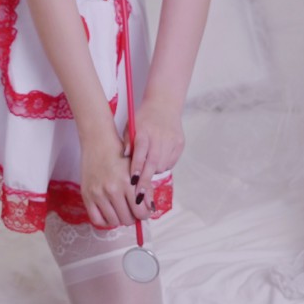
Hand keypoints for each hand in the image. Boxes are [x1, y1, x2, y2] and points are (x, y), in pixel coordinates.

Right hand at [80, 129, 142, 228]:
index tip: (143, 212)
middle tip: (132, 211)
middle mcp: (112, 190)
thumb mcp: (136, 169)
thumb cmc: (120, 154)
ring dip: (120, 219)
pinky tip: (109, 213)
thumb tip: (150, 209)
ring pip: (113, 221)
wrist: (98, 142)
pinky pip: (97, 219)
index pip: (140, 212)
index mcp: (128, 183)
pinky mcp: (87, 195)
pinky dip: (105, 221)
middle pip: (127, 219)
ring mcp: (98, 193)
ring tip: (121, 211)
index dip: (144, 215)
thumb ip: (145, 188)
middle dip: (133, 217)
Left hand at [124, 97, 183, 216]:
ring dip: (153, 172)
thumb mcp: (131, 126)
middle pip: (153, 164)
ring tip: (147, 167)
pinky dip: (162, 165)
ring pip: (162, 165)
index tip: (133, 183)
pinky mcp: (180, 144)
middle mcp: (160, 136)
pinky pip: (170, 162)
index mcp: (145, 131)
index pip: (141, 153)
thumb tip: (124, 157)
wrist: (164, 105)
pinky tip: (157, 158)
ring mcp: (172, 141)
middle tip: (140, 197)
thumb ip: (127, 142)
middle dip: (146, 181)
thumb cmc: (143, 118)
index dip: (137, 169)